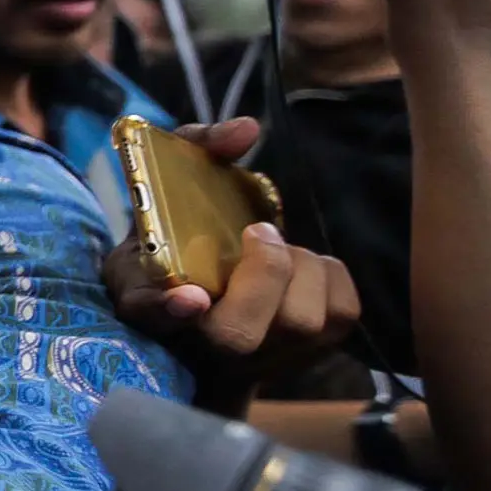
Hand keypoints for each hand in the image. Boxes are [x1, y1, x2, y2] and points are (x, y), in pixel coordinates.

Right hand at [101, 119, 360, 415]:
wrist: (200, 306)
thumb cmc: (178, 244)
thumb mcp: (163, 194)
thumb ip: (195, 150)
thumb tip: (246, 130)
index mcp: (148, 305)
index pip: (149, 319)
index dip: (169, 310)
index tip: (190, 297)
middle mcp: (199, 348)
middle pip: (241, 334)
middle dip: (266, 272)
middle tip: (258, 233)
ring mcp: (258, 361)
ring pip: (303, 323)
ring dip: (302, 271)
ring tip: (281, 252)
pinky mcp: (307, 356)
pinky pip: (343, 315)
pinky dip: (332, 277)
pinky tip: (304, 269)